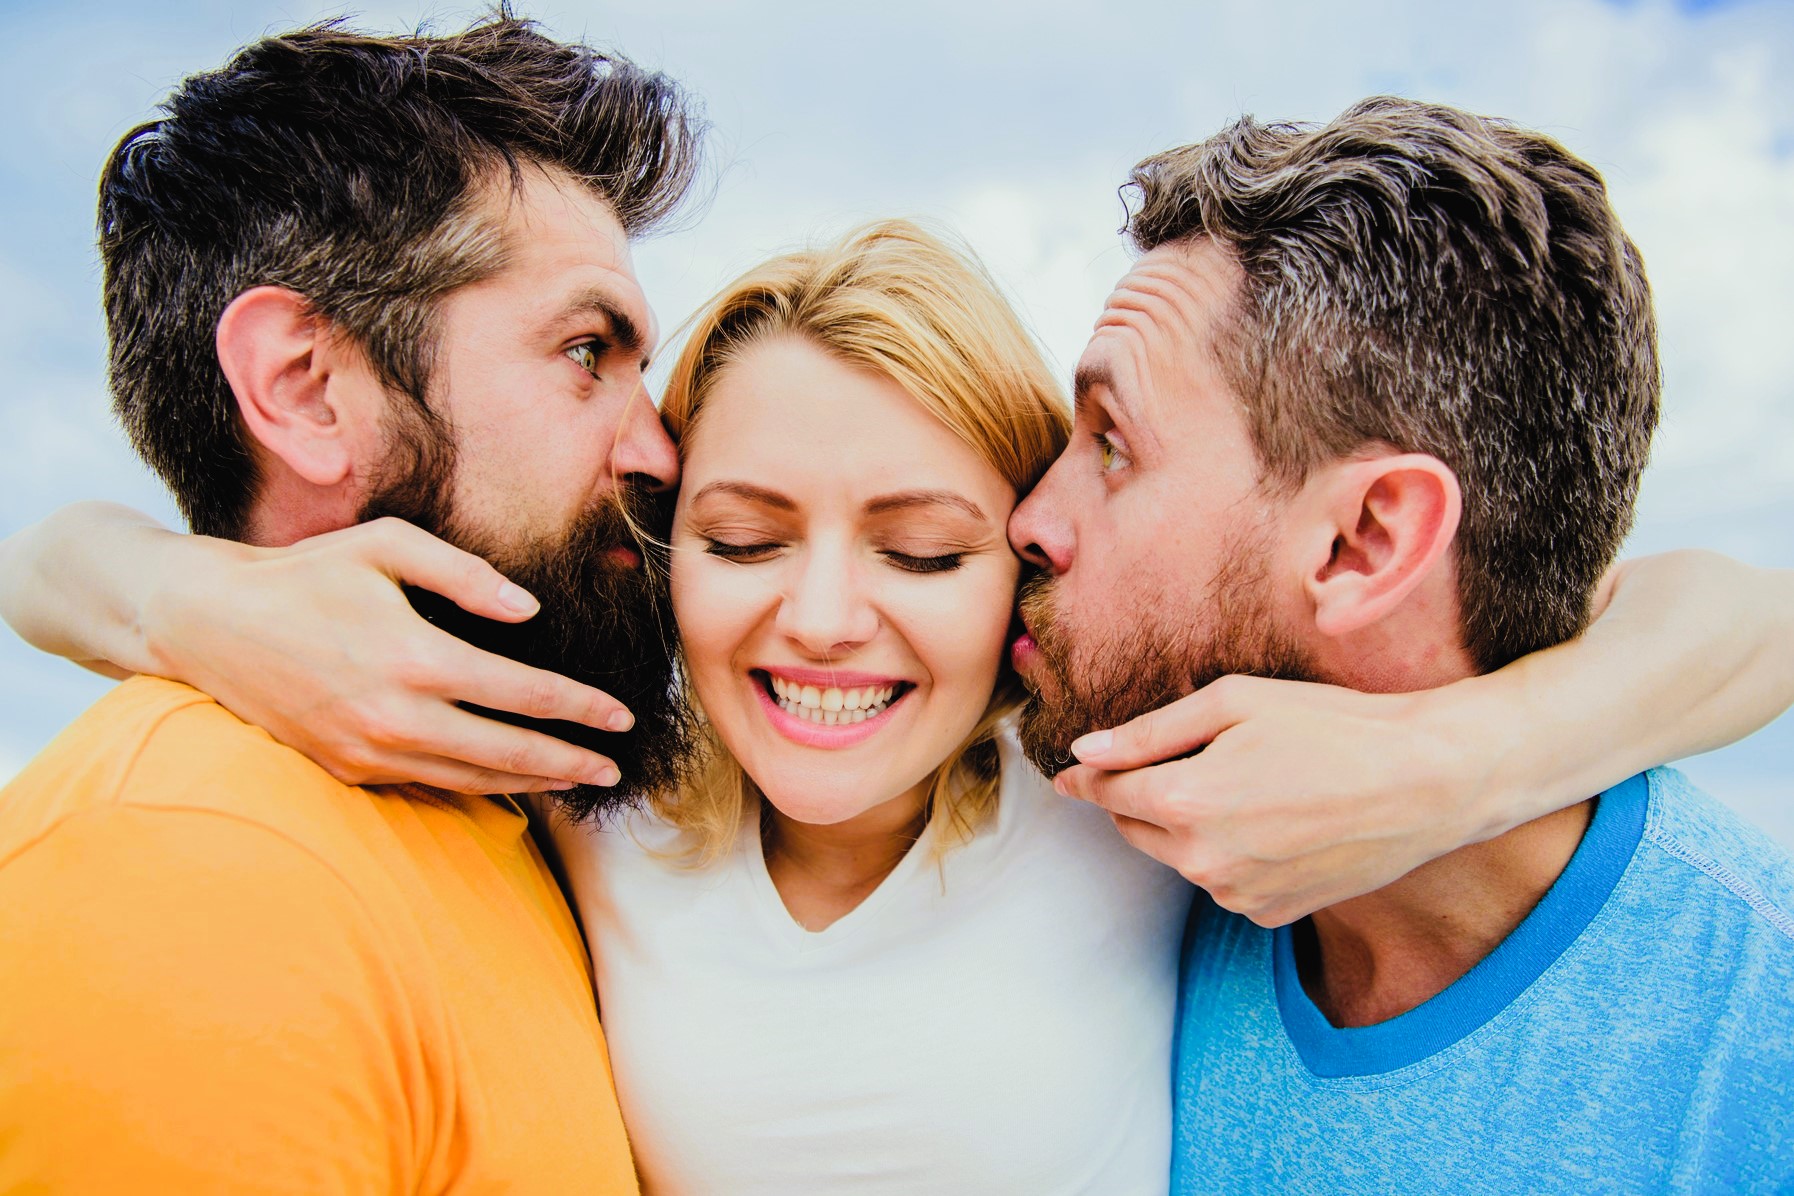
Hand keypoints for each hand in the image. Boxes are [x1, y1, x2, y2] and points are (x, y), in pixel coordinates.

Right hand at [143, 518, 637, 793]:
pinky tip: (509, 779)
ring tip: (576, 777)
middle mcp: (397, 716)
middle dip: (571, 761)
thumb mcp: (386, 546)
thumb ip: (466, 574)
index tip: (622, 716)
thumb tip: (529, 613)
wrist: (210, 625)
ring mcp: (370, 751)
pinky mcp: (349, 769)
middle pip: (509, 752)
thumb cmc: (306, 574)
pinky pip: (430, 785)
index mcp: (416, 657)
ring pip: (472, 779)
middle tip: (613, 764)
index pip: (524, 693)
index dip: (581, 708)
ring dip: (531, 782)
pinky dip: (478, 786)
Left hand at [1052, 676, 1497, 926]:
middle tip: (1168, 761)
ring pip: (1179, 856)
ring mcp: (1237, 895)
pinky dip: (1229, 852)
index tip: (1074, 767)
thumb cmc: (1333, 728)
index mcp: (1185, 801)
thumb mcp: (1234, 703)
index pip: (1106, 792)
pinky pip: (1224, 880)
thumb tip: (1085, 751)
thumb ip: (1150, 731)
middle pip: (1135, 829)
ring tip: (1243, 784)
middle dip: (1138, 797)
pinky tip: (1272, 819)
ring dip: (1186, 825)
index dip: (1088, 775)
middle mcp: (1203, 861)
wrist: (1427, 783)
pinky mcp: (1270, 915)